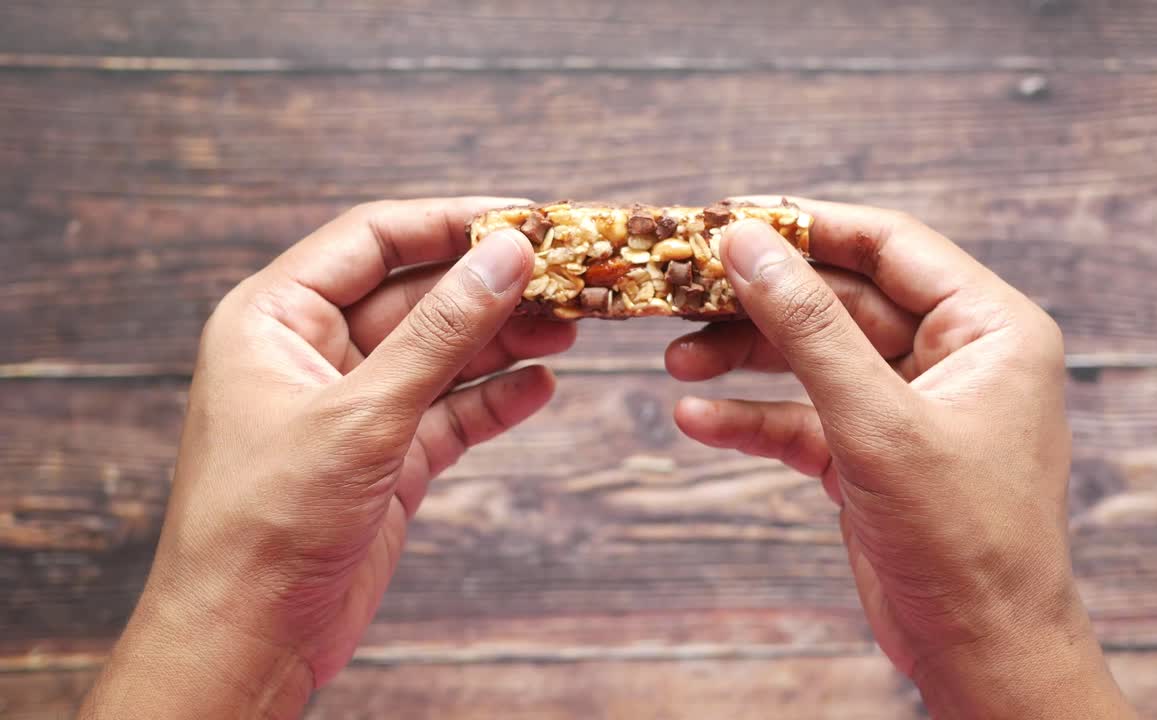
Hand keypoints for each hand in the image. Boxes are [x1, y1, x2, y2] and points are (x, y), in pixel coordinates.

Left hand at [81, 198, 573, 717]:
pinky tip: (542, 385)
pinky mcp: (385, 458)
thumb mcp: (361, 413)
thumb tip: (506, 254)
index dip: (450, 222)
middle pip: (417, 295)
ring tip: (571, 326)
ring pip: (440, 353)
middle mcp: (313, 352)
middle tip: (566, 274)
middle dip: (489, 286)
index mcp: (275, 317)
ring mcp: (353, 406)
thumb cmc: (268, 522)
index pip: (372, 240)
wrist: (247, 639)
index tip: (526, 216)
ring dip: (503, 340)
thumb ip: (440, 332)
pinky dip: (495, 399)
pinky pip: (450, 411)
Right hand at [666, 198, 1135, 718]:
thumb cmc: (963, 538)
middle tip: (683, 293)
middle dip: (760, 304)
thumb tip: (746, 243)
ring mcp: (907, 406)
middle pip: (838, 301)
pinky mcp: (871, 455)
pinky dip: (753, 418)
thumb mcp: (878, 421)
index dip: (806, 227)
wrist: (980, 652)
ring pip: (813, 359)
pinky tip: (697, 419)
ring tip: (679, 360)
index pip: (887, 246)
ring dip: (746, 359)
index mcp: (988, 327)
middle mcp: (951, 356)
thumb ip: (808, 328)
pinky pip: (804, 418)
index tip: (727, 220)